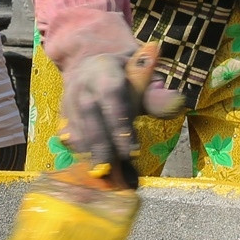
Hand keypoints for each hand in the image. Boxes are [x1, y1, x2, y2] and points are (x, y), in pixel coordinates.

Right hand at [58, 43, 185, 170]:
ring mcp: (68, 101)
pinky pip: (69, 140)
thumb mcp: (143, 75)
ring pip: (76, 131)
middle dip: (102, 146)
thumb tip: (176, 103)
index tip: (132, 152)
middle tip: (116, 173)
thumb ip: (156, 94)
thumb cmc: (124, 72)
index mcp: (105, 69)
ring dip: (91, 156)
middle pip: (90, 116)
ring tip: (108, 178)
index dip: (120, 124)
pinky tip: (95, 174)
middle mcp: (83, 84)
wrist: (89, 62)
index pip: (111, 95)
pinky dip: (81, 158)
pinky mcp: (63, 117)